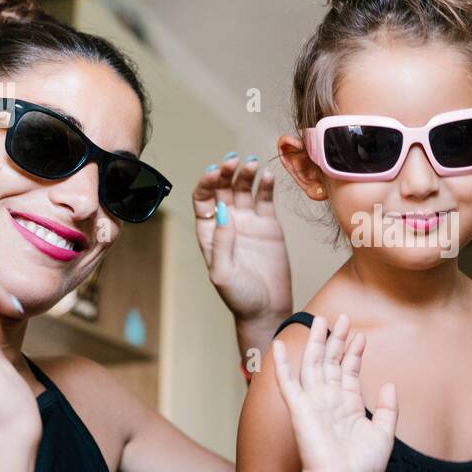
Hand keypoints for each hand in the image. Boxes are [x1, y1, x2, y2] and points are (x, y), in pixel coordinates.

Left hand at [193, 153, 291, 325]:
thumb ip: (222, 241)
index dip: (206, 183)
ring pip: (244, 189)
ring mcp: (248, 222)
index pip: (203, 199)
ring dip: (246, 174)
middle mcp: (227, 223)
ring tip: (252, 165)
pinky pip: (265, 199)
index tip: (214, 173)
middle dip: (226, 172)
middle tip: (233, 161)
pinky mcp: (268, 225)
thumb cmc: (240, 297)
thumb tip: (223, 210)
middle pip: (222, 188)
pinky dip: (265, 185)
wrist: (266, 309)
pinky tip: (267, 176)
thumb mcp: (223, 272)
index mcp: (209, 233)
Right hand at [272, 314, 396, 471]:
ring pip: (312, 364)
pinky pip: (287, 383)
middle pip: (331, 362)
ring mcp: (314, 403)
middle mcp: (330, 400)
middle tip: (342, 318)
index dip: (354, 352)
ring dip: (315, 342)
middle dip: (337, 339)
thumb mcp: (384, 434)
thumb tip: (390, 385)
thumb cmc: (361, 468)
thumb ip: (388, 409)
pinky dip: (280, 364)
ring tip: (320, 321)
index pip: (349, 371)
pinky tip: (276, 346)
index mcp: (349, 405)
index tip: (360, 335)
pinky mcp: (299, 409)